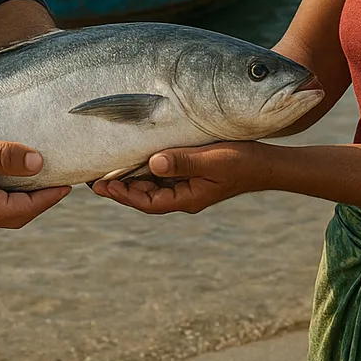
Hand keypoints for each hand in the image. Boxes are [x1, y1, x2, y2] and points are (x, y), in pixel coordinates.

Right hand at [0, 123, 69, 233]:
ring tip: (44, 176)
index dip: (49, 197)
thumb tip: (38, 162)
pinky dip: (10, 193)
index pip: (25, 209)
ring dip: (26, 196)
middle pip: (18, 214)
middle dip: (41, 199)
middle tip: (61, 179)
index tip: (68, 184)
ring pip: (6, 210)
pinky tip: (17, 176)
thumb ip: (4, 156)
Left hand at [91, 142, 264, 214]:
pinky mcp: (193, 173)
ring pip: (153, 185)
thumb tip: (152, 164)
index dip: (122, 194)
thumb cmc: (241, 161)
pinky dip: (147, 168)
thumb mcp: (211, 160)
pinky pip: (164, 174)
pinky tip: (137, 157)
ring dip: (131, 177)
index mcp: (187, 198)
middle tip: (94, 176)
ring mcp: (189, 185)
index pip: (146, 202)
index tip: (102, 185)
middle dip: (120, 187)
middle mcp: (184, 195)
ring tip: (107, 167)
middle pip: (145, 195)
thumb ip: (183, 161)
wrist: (267, 164)